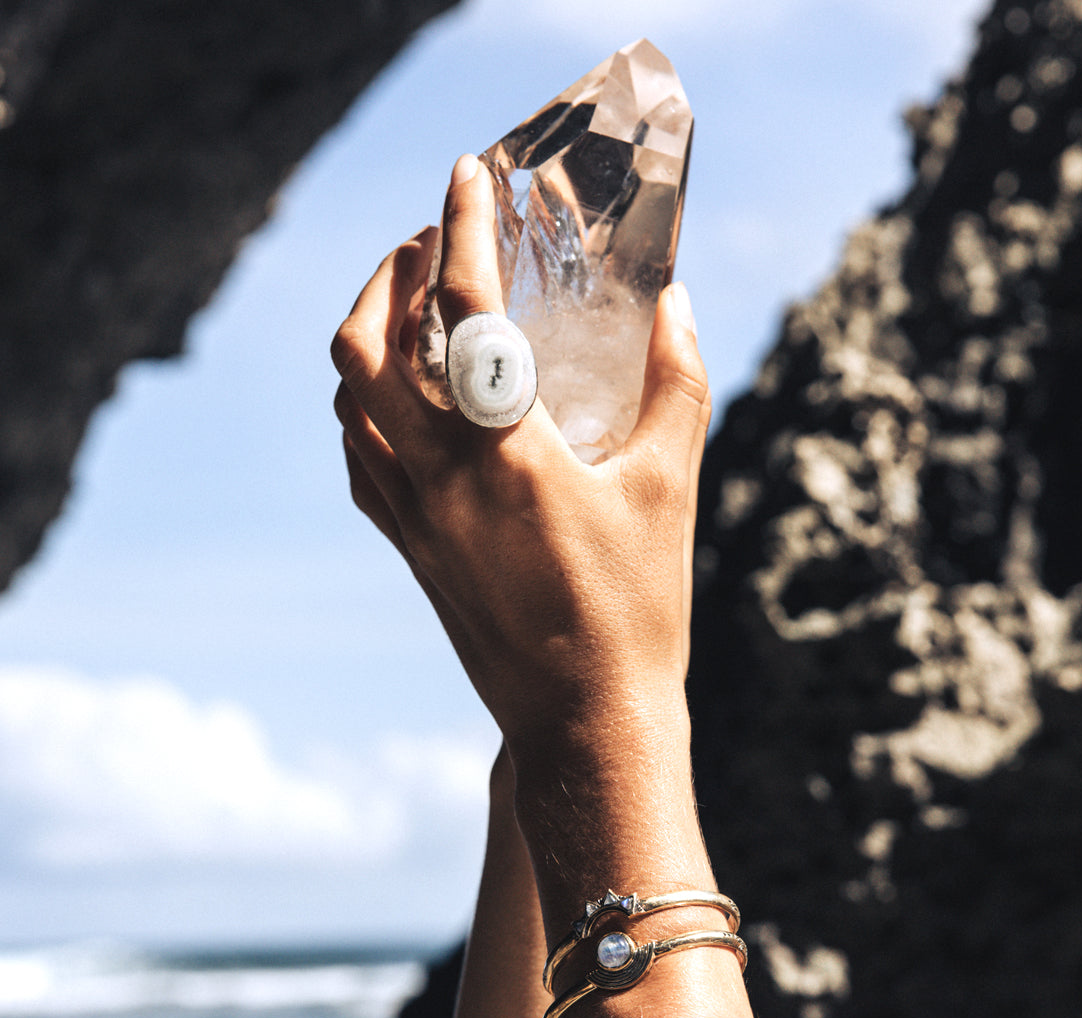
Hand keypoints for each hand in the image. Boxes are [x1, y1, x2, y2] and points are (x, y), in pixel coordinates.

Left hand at [331, 155, 710, 769]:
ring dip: (368, 341)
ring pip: (348, 404)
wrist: (586, 720)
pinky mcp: (411, 552)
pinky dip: (366, 413)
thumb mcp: (670, 487)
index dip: (461, 226)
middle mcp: (439, 477)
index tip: (465, 176)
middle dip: (386, 276)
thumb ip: (676, 384)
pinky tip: (402, 407)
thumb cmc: (638, 611)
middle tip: (428, 247)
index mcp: (506, 450)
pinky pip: (360, 462)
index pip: (465, 307)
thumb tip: (675, 305)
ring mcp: (414, 518)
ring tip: (414, 314)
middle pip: (363, 347)